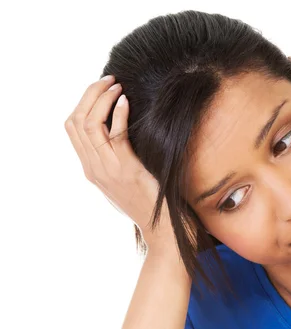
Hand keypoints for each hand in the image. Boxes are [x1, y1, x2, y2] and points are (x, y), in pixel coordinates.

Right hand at [64, 75, 176, 252]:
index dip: (83, 102)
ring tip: (117, 86)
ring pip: (89, 123)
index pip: (72, 126)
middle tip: (109, 80)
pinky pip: (115, 135)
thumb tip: (119, 127)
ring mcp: (107, 169)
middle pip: (76, 120)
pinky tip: (127, 103)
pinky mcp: (125, 170)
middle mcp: (93, 168)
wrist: (160, 228)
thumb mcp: (124, 177)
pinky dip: (119, 114)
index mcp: (90, 168)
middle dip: (90, 93)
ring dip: (103, 99)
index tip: (102, 89)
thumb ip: (115, 156)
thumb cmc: (147, 201)